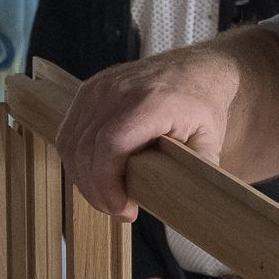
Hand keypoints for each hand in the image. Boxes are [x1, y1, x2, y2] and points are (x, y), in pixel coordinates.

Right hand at [63, 52, 240, 218]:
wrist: (195, 68)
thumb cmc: (202, 104)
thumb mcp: (210, 141)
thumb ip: (198, 173)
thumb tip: (190, 206)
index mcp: (150, 102)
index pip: (109, 146)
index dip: (107, 184)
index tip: (122, 208)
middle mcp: (118, 91)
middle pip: (85, 150)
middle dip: (95, 190)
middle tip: (116, 209)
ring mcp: (99, 88)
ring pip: (71, 143)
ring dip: (83, 178)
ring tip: (106, 196)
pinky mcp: (89, 90)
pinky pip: (68, 132)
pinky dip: (76, 159)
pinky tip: (94, 175)